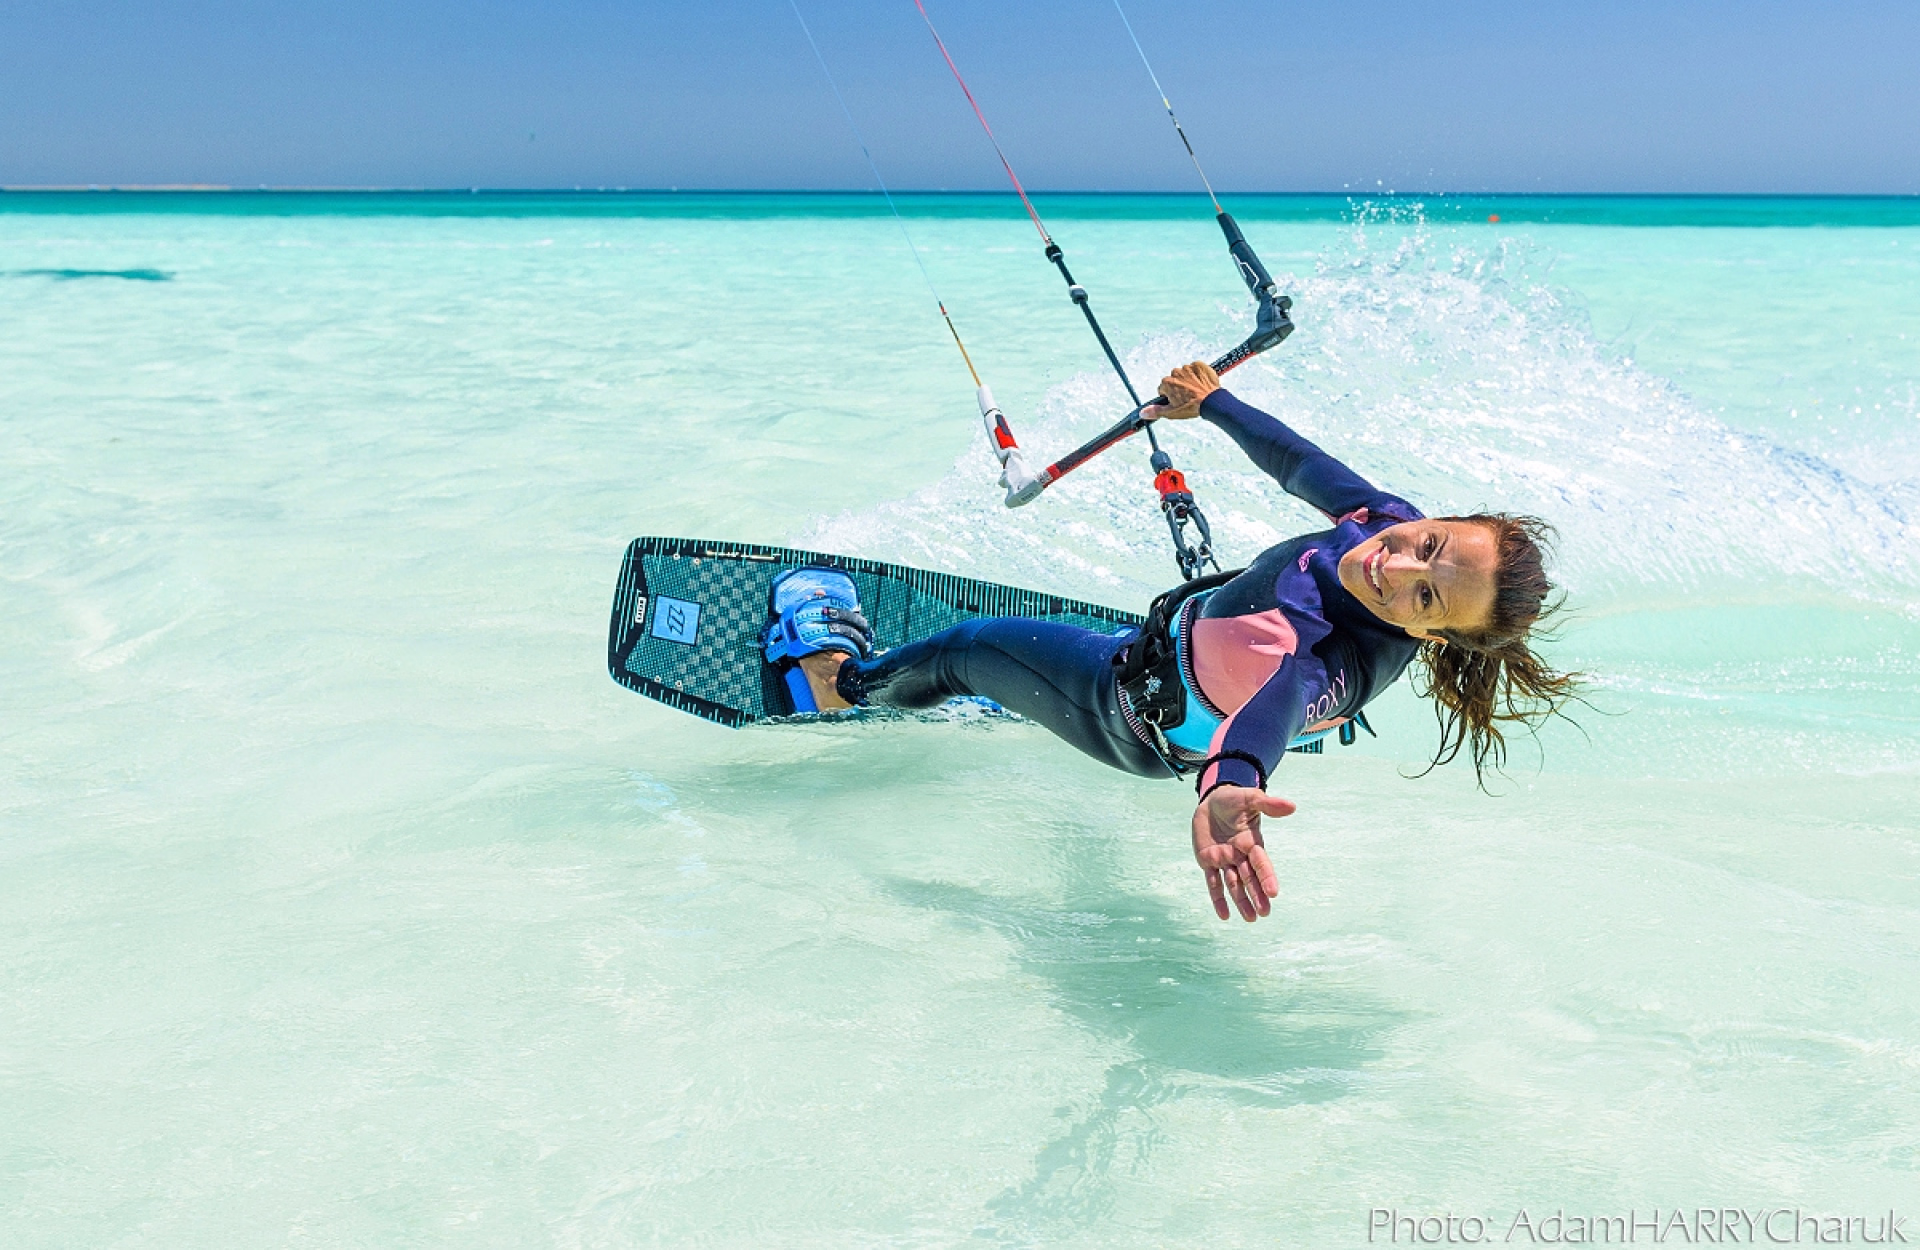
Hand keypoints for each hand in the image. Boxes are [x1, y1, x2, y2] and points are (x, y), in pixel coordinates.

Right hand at [1150, 361, 1220, 420]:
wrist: (1211, 401)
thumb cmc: (1191, 407)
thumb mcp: (1171, 412)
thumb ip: (1156, 411)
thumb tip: (1142, 413)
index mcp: (1166, 383)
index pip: (1164, 388)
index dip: (1170, 396)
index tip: (1178, 400)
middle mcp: (1175, 373)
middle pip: (1174, 380)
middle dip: (1179, 386)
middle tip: (1187, 396)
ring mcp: (1188, 368)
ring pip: (1185, 374)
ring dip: (1189, 380)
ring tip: (1196, 391)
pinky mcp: (1199, 365)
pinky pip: (1196, 368)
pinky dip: (1198, 374)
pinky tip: (1202, 383)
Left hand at [1190, 785, 1291, 921]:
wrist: (1211, 802)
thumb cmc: (1233, 800)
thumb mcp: (1250, 799)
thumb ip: (1268, 804)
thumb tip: (1292, 806)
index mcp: (1251, 843)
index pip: (1261, 863)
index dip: (1267, 877)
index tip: (1273, 892)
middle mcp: (1240, 855)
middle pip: (1249, 878)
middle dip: (1256, 895)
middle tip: (1264, 912)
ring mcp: (1224, 860)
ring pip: (1234, 884)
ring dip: (1242, 901)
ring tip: (1251, 918)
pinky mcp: (1208, 861)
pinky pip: (1213, 883)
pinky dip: (1218, 899)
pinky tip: (1224, 916)